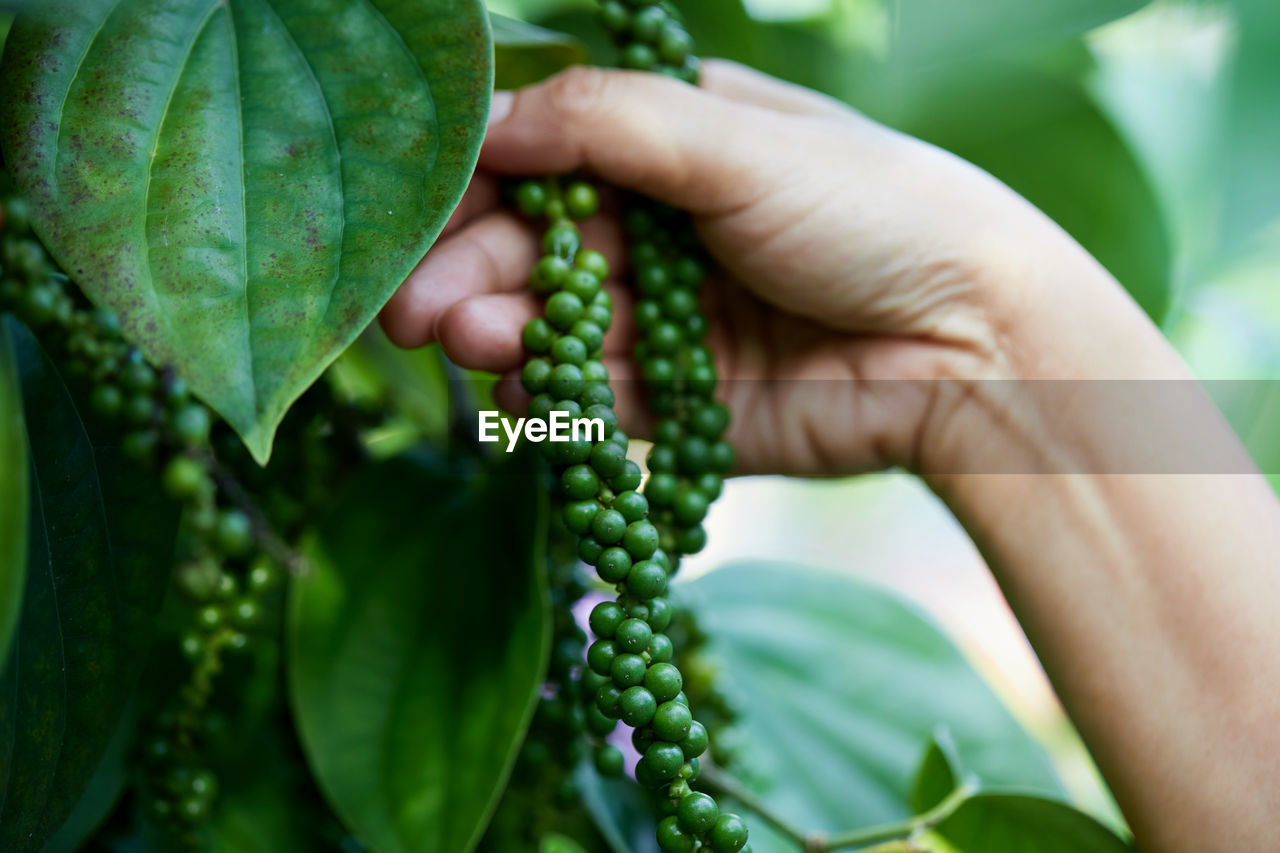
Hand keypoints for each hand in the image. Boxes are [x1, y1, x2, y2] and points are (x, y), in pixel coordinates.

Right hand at [380, 61, 1159, 476]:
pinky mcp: (686, 402)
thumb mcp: (737, 141)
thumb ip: (606, 123)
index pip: (546, 154)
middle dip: (471, 275)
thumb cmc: (873, 211)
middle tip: (412, 310)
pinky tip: (524, 395)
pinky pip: (601, 400)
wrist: (978, 347)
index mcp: (678, 144)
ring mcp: (672, 319)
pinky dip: (559, 398)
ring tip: (465, 342)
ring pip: (557, 327)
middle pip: (536, 248)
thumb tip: (487, 122)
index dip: (475, 188)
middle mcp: (666, 229)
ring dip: (503, 336)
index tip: (415, 221)